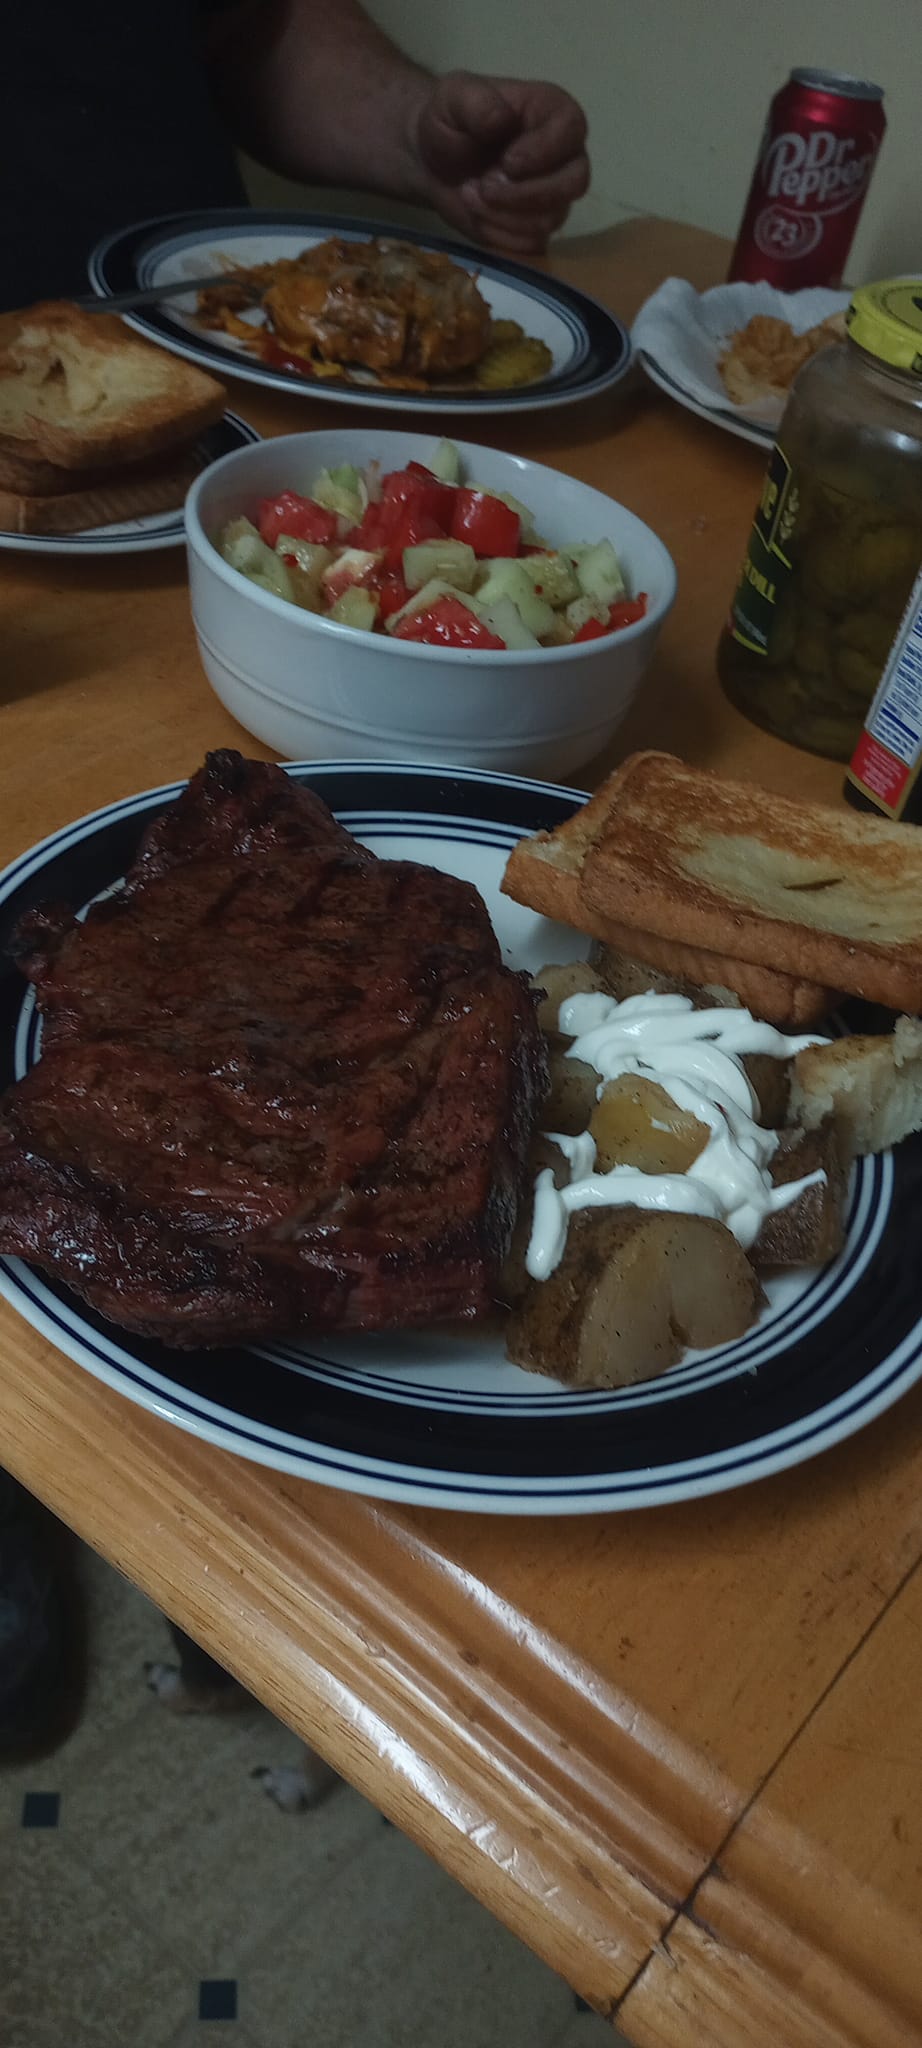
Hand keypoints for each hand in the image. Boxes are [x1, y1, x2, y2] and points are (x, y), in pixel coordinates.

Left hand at [413, 72, 589, 256]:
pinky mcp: (537, 229)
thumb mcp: (454, 97)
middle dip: (521, 194)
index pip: (571, 134)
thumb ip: (477, 101)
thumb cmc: (451, 121)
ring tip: (471, 195)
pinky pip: (532, 245)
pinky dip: (499, 236)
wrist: (432, 161)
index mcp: (555, 114)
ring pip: (549, 220)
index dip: (540, 153)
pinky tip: (478, 216)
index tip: (505, 160)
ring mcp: (555, 197)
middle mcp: (565, 157)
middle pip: (572, 185)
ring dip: (502, 215)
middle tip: (482, 186)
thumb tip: (502, 118)